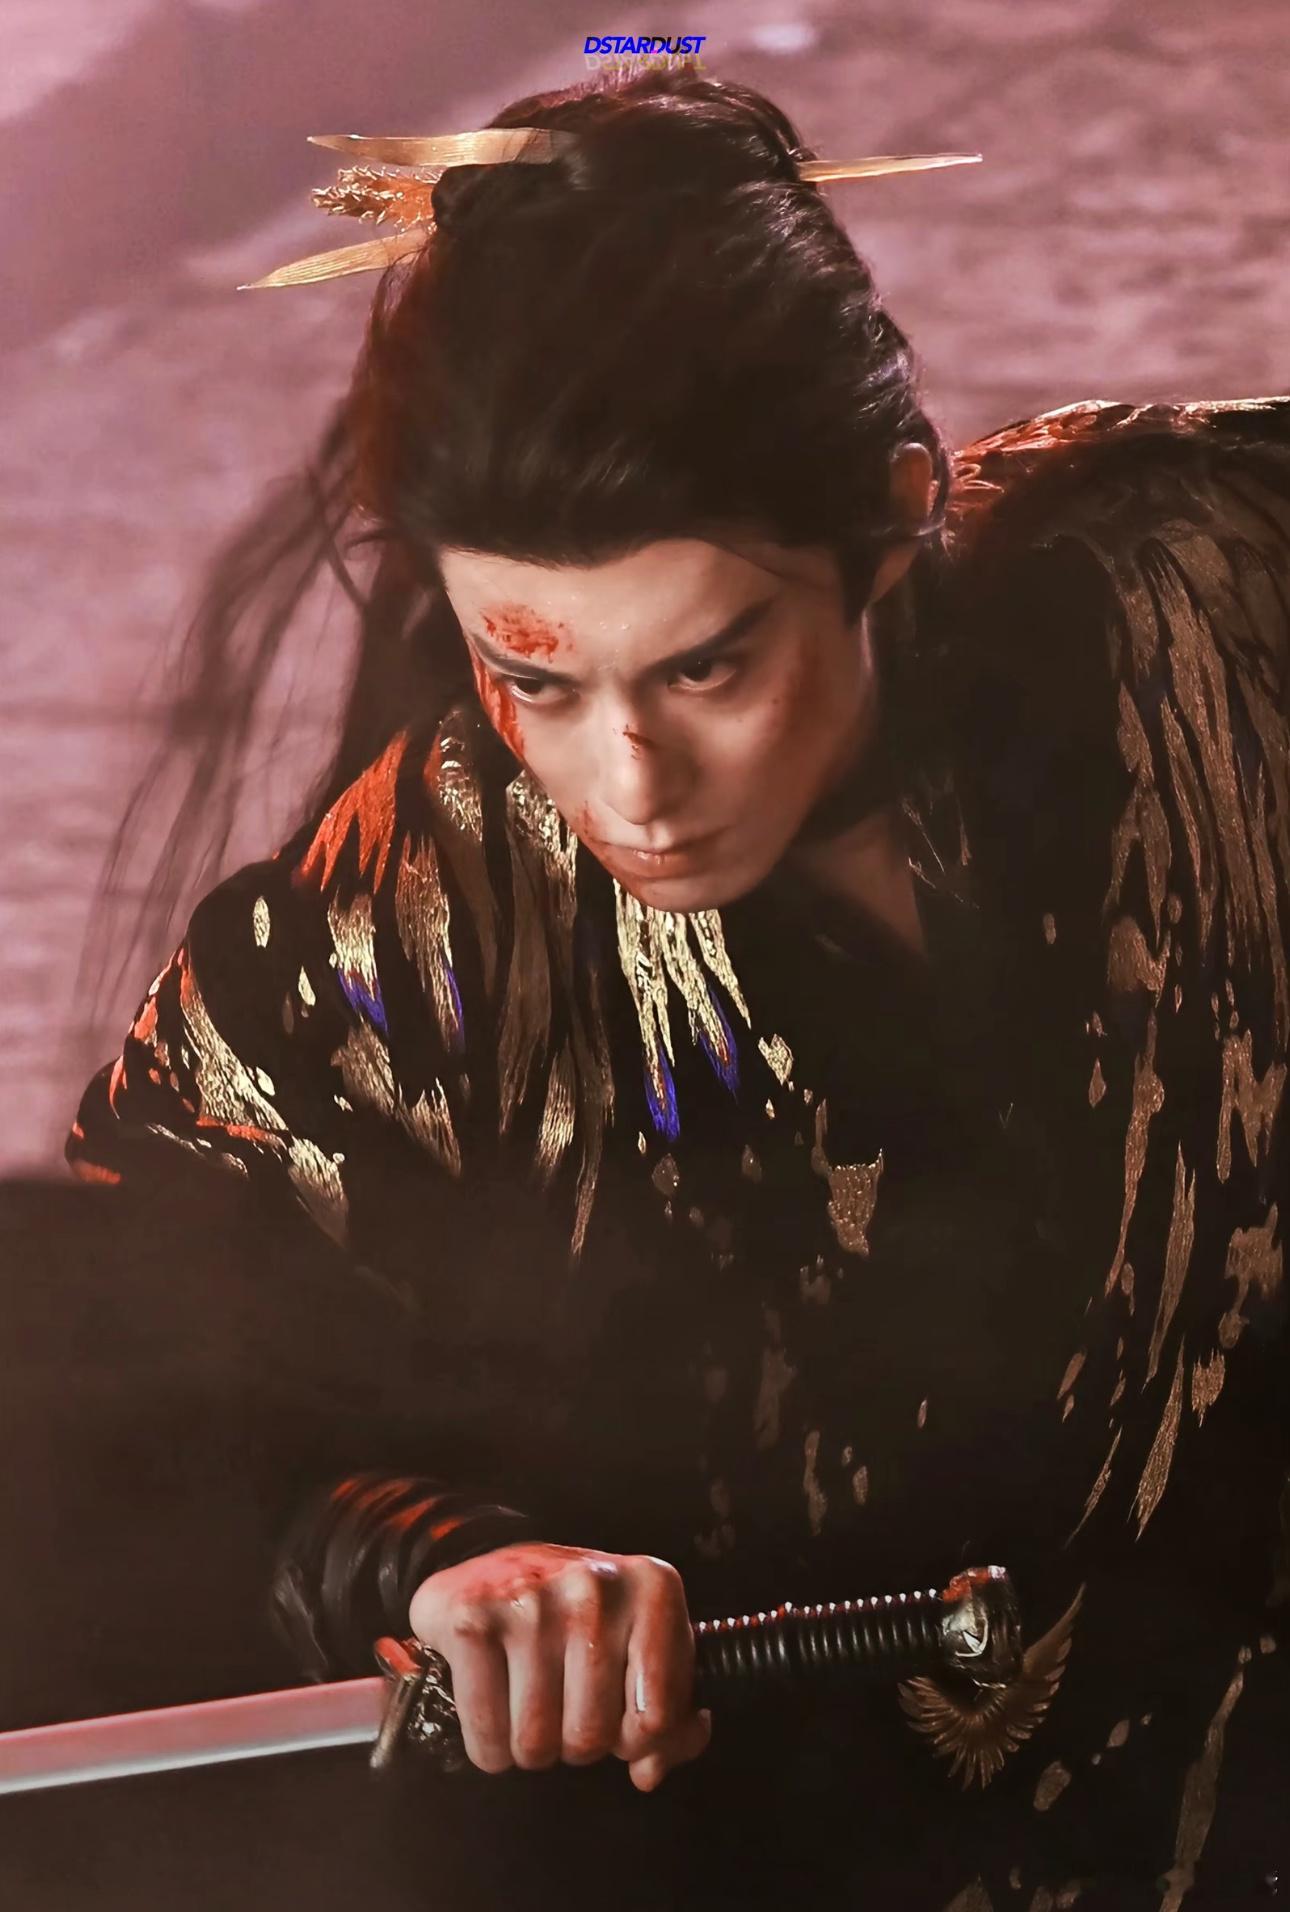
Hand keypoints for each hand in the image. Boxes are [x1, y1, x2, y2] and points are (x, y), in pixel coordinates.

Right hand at [407, 1542, 711, 1790]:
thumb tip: (650, 1770)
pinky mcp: (471, 1620)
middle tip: (565, 1706)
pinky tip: (495, 1705)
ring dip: (530, 1747)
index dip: (634, 1740)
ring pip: (535, 1743)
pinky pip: (486, 1737)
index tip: (619, 1718)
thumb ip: (667, 1715)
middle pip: (591, 1736)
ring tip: (530, 1702)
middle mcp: (594, 1586)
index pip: (658, 1717)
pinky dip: (488, 1745)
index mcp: (652, 1588)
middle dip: (575, 1743)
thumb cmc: (578, 1617)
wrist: (495, 1570)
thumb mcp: (638, 1647)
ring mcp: (529, 1599)